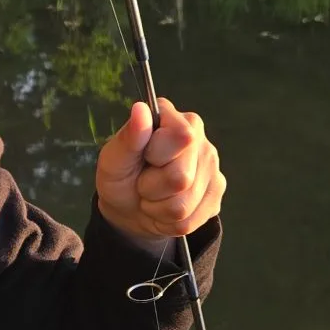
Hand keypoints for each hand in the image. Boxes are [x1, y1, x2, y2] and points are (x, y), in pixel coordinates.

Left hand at [94, 97, 224, 246]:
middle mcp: (199, 138)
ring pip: (185, 203)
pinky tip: (164, 206)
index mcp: (174, 118)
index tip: (143, 157)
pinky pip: (191, 219)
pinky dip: (169, 220)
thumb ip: (128, 138)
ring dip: (159, 207)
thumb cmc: (120, 178)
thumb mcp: (113, 160)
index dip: (155, 156)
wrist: (129, 209)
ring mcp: (212, 166)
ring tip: (152, 195)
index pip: (181, 137)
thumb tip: (140, 109)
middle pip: (182, 177)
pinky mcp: (216, 194)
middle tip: (143, 182)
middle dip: (153, 187)